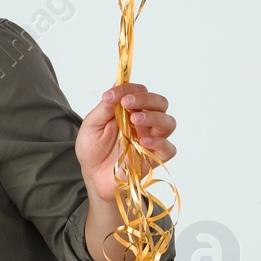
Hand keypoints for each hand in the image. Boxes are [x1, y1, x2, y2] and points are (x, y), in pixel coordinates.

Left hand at [76, 82, 177, 201]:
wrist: (93, 175)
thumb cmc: (93, 149)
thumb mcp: (92, 125)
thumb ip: (105, 107)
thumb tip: (115, 85)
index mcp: (130, 110)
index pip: (139, 91)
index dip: (127, 89)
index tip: (110, 95)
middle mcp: (144, 122)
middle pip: (160, 103)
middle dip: (145, 99)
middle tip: (127, 102)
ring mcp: (151, 139)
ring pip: (168, 123)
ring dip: (154, 117)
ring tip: (135, 120)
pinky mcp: (154, 157)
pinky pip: (168, 148)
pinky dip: (160, 142)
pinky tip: (144, 140)